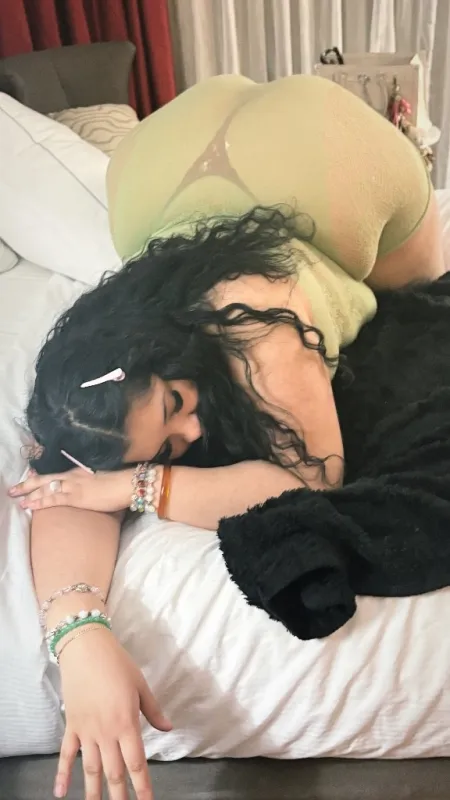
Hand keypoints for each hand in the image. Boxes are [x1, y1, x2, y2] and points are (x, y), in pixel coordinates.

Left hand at [8, 467, 139, 512]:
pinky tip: (29, 505)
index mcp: (79, 470)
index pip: (55, 473)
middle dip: (27, 484)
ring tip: (16, 499)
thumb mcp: (101, 477)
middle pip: (45, 479)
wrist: (128, 484)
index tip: (29, 477)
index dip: (40, 476)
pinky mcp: (76, 497)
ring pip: (45, 489)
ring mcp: (73, 486)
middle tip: (13, 489)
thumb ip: (91, 481)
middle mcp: (73, 475)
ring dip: (29, 494)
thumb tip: (89, 488)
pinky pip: (53, 499)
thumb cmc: (120, 481)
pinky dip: (39, 502)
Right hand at [54, 626, 171, 798]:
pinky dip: (62, 774)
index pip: (136, 763)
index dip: (142, 786)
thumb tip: (168, 728)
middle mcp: (106, 733)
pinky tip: (60, 792)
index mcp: (126, 723)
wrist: (86, 649)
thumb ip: (153, 710)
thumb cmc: (117, 664)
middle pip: (114, 772)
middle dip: (120, 796)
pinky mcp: (72, 726)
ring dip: (94, 792)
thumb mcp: (140, 685)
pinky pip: (66, 754)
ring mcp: (86, 731)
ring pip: (91, 769)